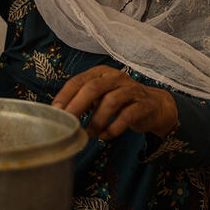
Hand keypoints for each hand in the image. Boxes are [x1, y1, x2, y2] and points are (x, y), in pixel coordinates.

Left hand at [52, 65, 177, 139]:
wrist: (154, 106)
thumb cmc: (120, 101)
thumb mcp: (100, 96)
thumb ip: (82, 100)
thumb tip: (59, 113)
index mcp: (101, 72)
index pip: (79, 80)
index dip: (65, 95)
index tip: (55, 111)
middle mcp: (115, 77)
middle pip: (94, 87)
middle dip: (78, 105)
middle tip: (68, 122)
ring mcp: (131, 90)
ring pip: (111, 102)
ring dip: (97, 120)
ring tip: (89, 134)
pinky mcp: (143, 105)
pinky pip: (127, 116)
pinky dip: (113, 129)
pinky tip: (106, 136)